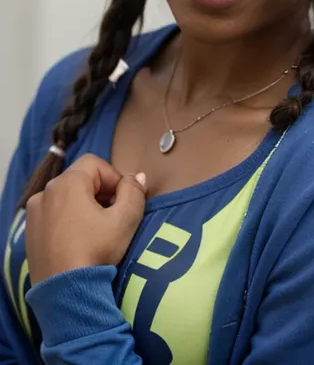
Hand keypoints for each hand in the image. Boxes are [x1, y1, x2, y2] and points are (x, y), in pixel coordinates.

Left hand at [25, 154, 146, 285]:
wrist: (64, 294)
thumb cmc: (95, 253)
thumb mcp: (125, 220)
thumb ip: (134, 192)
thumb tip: (138, 177)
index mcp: (67, 183)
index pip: (96, 164)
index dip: (115, 178)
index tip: (124, 201)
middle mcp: (46, 192)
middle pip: (80, 178)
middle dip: (101, 192)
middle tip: (114, 215)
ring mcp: (35, 212)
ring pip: (67, 196)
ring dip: (85, 204)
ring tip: (98, 229)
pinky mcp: (30, 231)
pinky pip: (54, 213)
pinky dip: (69, 218)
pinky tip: (80, 240)